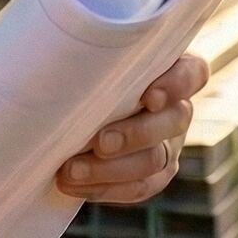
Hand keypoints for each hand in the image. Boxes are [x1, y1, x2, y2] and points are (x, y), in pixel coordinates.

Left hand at [55, 52, 208, 204]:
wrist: (70, 105)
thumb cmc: (78, 67)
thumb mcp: (86, 54)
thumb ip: (85, 52)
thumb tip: (44, 49)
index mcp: (169, 70)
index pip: (192, 72)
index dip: (177, 85)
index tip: (148, 97)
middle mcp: (175, 107)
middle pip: (173, 121)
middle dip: (135, 135)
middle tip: (99, 142)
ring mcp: (168, 143)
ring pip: (156, 160)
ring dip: (112, 169)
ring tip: (71, 170)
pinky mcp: (153, 173)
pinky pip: (139, 187)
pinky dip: (105, 188)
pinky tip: (75, 185)